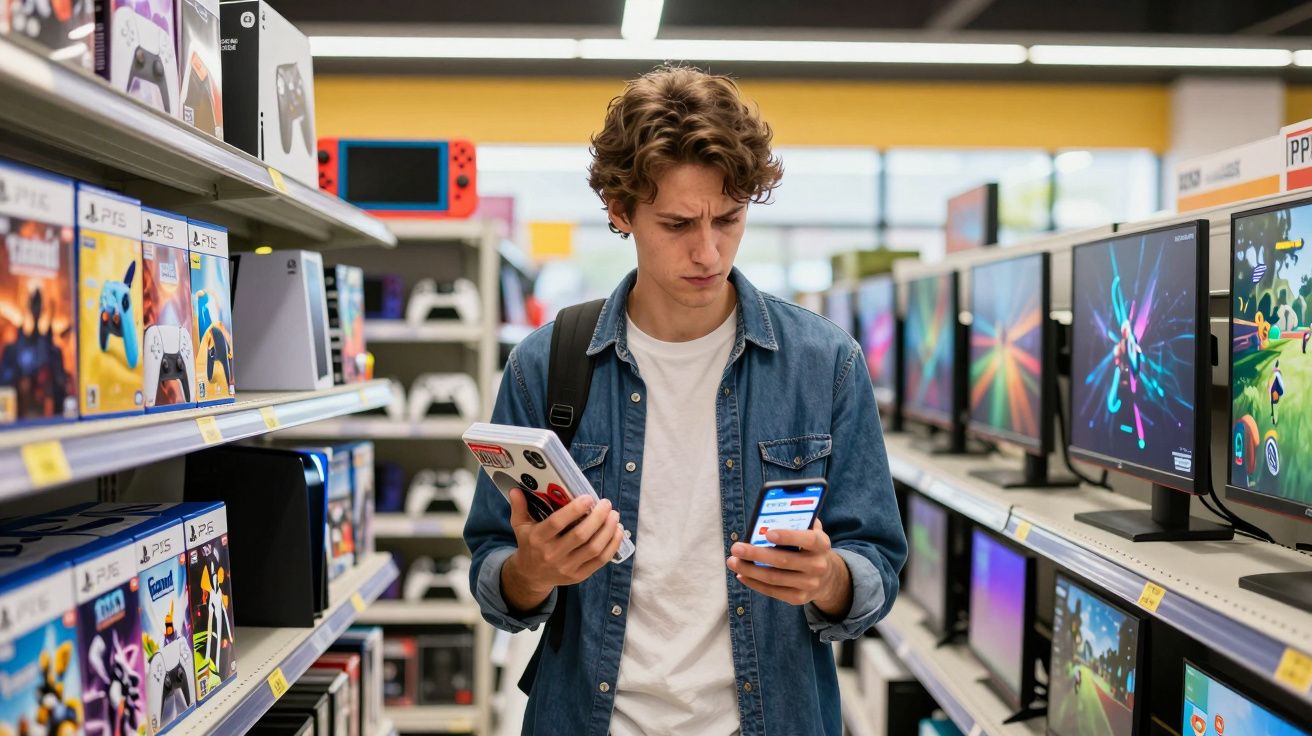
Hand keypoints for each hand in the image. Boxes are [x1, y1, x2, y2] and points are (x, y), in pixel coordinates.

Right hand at [501, 489, 624, 612]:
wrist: (531, 576)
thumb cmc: (529, 544)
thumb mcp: (520, 526)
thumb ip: (519, 507)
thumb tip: (516, 488)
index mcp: (538, 539)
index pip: (557, 523)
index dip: (574, 509)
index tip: (588, 497)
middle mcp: (552, 554)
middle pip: (581, 535)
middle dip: (598, 517)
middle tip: (606, 504)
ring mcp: (567, 568)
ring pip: (594, 548)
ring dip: (608, 530)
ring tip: (614, 515)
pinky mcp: (579, 576)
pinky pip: (600, 561)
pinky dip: (612, 545)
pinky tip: (617, 531)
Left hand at [726, 519, 851, 617]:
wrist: (827, 577)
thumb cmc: (809, 547)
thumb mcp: (810, 532)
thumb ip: (797, 521)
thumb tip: (771, 513)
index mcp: (822, 544)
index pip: (808, 539)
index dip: (788, 536)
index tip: (768, 533)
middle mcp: (818, 565)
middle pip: (784, 560)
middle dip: (756, 554)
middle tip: (736, 548)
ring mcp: (809, 584)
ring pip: (774, 578)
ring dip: (750, 570)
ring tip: (733, 561)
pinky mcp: (799, 598)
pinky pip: (773, 591)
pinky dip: (754, 583)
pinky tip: (742, 574)